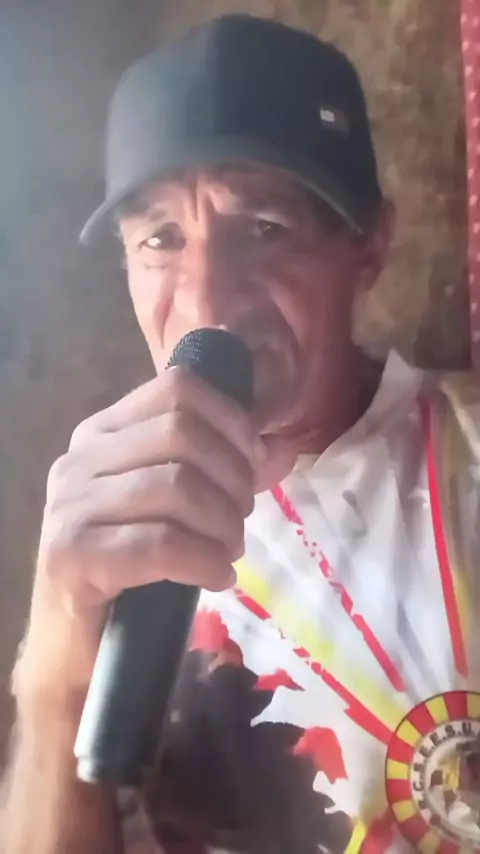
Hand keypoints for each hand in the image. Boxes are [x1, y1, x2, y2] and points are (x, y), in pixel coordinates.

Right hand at [15, 369, 255, 707]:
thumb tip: (281, 449)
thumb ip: (225, 472)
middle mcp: (80, 457)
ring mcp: (71, 504)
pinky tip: (217, 577)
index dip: (231, 422)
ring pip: (177, 486)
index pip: (178, 389)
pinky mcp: (72, 553)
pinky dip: (205, 561)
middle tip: (240, 519)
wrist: (77, 640)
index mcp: (104, 432)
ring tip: (229, 551)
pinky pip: (162, 543)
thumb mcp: (179, 508)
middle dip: (232, 477)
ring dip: (223, 524)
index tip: (253, 465)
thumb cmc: (132, 566)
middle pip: (182, 433)